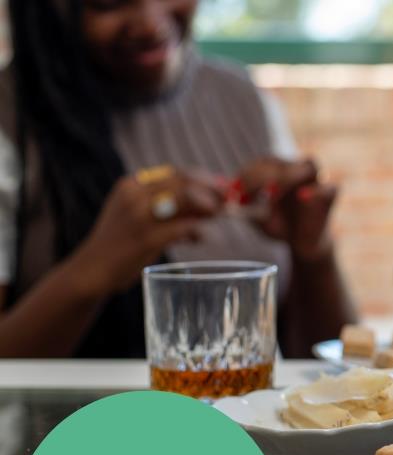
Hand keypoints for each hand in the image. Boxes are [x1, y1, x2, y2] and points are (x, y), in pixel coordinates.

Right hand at [70, 171, 222, 293]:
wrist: (91, 270)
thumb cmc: (122, 244)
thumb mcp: (140, 217)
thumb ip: (170, 209)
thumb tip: (211, 205)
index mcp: (131, 185)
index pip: (176, 173)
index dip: (203, 179)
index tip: (220, 188)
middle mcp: (134, 195)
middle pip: (185, 182)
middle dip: (212, 190)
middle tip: (227, 201)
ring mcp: (139, 216)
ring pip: (187, 198)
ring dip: (209, 206)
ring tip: (218, 216)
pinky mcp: (146, 238)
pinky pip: (184, 227)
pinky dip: (198, 230)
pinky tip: (202, 237)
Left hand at [234, 158, 337, 261]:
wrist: (303, 246)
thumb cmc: (280, 226)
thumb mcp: (256, 216)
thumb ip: (241, 204)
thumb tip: (219, 192)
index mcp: (280, 170)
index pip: (263, 162)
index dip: (247, 174)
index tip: (233, 193)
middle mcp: (299, 171)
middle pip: (282, 161)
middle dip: (259, 176)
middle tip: (244, 195)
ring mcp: (317, 182)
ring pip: (309, 165)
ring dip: (288, 176)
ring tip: (271, 194)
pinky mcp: (330, 197)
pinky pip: (329, 187)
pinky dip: (316, 191)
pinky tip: (301, 198)